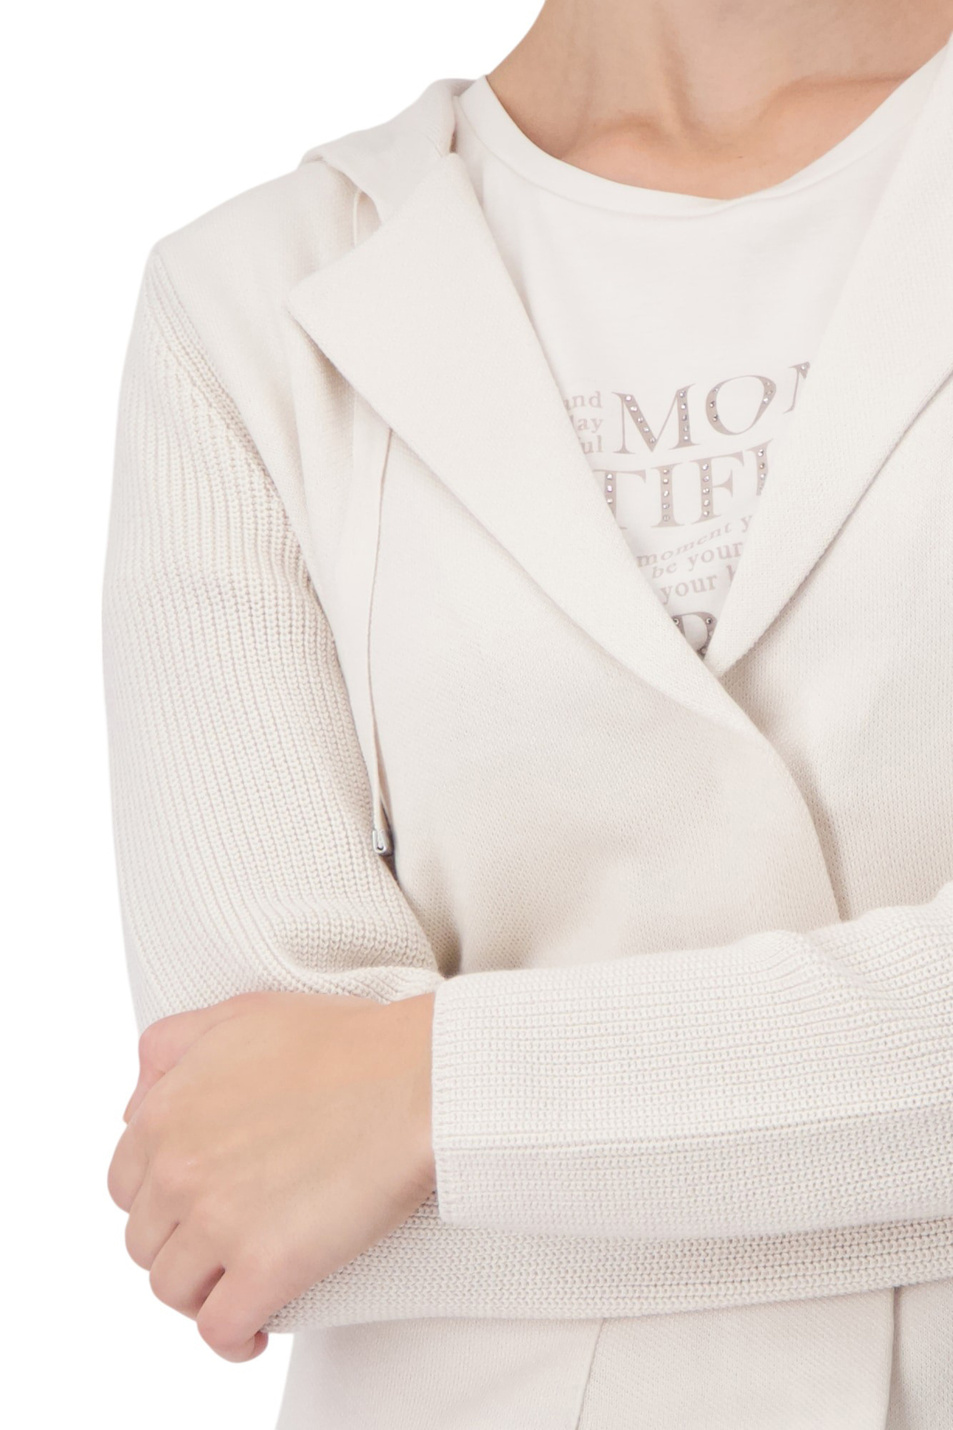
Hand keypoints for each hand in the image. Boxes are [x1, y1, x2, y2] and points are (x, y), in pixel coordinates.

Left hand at [107, 988, 435, 1361]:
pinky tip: (256, 1332)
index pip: (126, 1184)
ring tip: (238, 1286)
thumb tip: (132, 1110)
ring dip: (201, 1294)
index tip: (196, 1206)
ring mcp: (219, 1221)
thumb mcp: (241, 1013)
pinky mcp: (267, 1266)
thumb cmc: (346, 1043)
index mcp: (168, 1111)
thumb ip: (169, 1049)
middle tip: (224, 1245)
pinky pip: (220, 1328)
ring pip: (173, 1289)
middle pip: (145, 1241)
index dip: (161, 1199)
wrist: (417, 1078)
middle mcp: (180, 1168)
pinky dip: (233, 1338)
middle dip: (180, 1245)